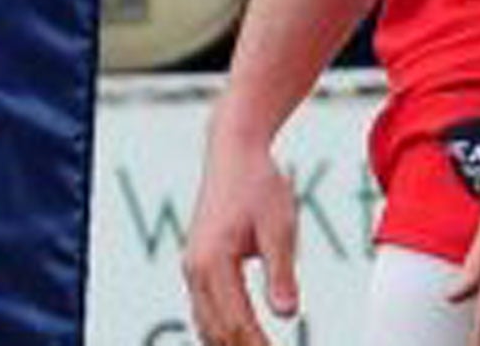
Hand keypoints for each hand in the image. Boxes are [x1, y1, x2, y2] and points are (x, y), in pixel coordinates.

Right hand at [182, 132, 300, 345]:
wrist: (233, 152)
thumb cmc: (259, 185)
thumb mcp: (279, 227)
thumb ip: (281, 272)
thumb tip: (287, 315)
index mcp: (212, 261)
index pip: (238, 323)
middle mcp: (194, 268)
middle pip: (218, 331)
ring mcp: (192, 266)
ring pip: (206, 325)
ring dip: (230, 345)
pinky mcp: (197, 264)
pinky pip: (204, 311)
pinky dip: (221, 333)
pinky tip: (243, 340)